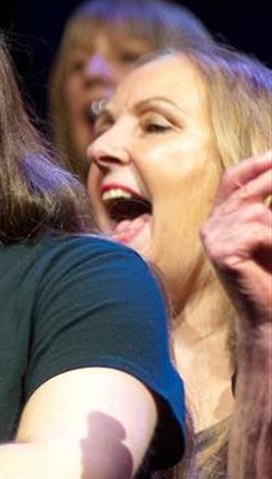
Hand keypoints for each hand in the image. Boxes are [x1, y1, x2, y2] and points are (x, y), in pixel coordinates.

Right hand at [202, 152, 271, 329]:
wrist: (271, 315)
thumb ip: (270, 206)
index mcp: (222, 218)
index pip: (234, 179)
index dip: (257, 163)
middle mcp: (212, 226)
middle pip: (245, 189)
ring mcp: (214, 239)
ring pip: (255, 210)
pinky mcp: (222, 253)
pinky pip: (258, 230)